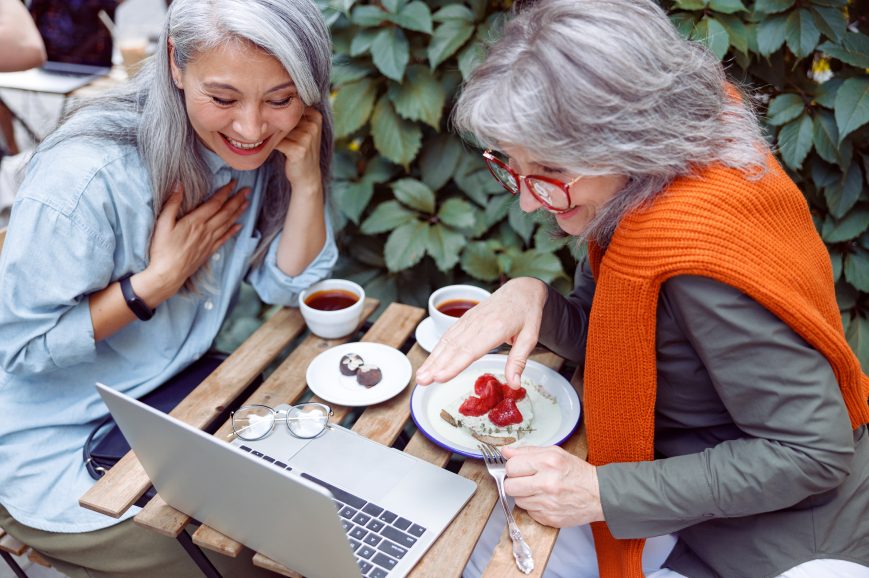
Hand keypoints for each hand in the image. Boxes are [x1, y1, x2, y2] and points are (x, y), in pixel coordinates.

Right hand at [137, 181, 249, 303]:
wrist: (167, 274)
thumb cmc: (162, 249)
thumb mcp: (163, 223)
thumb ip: (172, 203)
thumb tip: (178, 185)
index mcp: (195, 221)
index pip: (215, 203)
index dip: (225, 192)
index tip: (234, 183)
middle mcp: (206, 230)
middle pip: (225, 212)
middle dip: (237, 200)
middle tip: (248, 190)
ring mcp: (209, 241)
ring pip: (227, 224)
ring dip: (238, 213)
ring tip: (247, 204)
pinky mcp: (208, 251)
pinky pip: (224, 239)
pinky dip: (233, 231)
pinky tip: (239, 226)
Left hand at [275, 106, 322, 192]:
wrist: (308, 175)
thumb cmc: (301, 149)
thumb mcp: (302, 130)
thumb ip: (292, 116)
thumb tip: (267, 102)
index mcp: (315, 116)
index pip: (291, 105)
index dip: (279, 110)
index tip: (269, 111)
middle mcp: (313, 125)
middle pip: (284, 117)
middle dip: (274, 123)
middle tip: (265, 127)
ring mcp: (307, 137)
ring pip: (279, 129)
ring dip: (271, 134)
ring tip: (271, 140)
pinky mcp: (299, 150)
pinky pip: (277, 142)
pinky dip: (271, 144)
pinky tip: (272, 147)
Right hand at [416, 277, 547, 388]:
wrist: (522, 288)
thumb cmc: (527, 313)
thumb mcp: (531, 337)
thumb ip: (519, 360)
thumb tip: (514, 384)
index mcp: (496, 328)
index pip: (471, 350)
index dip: (454, 364)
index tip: (440, 377)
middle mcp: (479, 323)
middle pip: (453, 347)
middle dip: (436, 365)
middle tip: (421, 381)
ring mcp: (470, 319)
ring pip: (447, 341)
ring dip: (432, 359)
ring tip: (421, 375)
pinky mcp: (466, 318)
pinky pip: (449, 334)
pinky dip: (437, 348)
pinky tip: (430, 361)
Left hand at [502, 446, 603, 527]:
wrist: (599, 495)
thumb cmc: (577, 473)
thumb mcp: (555, 453)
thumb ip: (528, 451)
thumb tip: (505, 451)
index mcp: (547, 462)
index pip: (511, 466)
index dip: (513, 467)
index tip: (519, 468)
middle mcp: (546, 483)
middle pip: (509, 485)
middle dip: (514, 482)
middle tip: (525, 480)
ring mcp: (547, 503)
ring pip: (517, 500)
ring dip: (524, 495)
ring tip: (538, 489)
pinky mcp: (549, 518)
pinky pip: (528, 512)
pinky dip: (534, 506)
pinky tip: (545, 500)